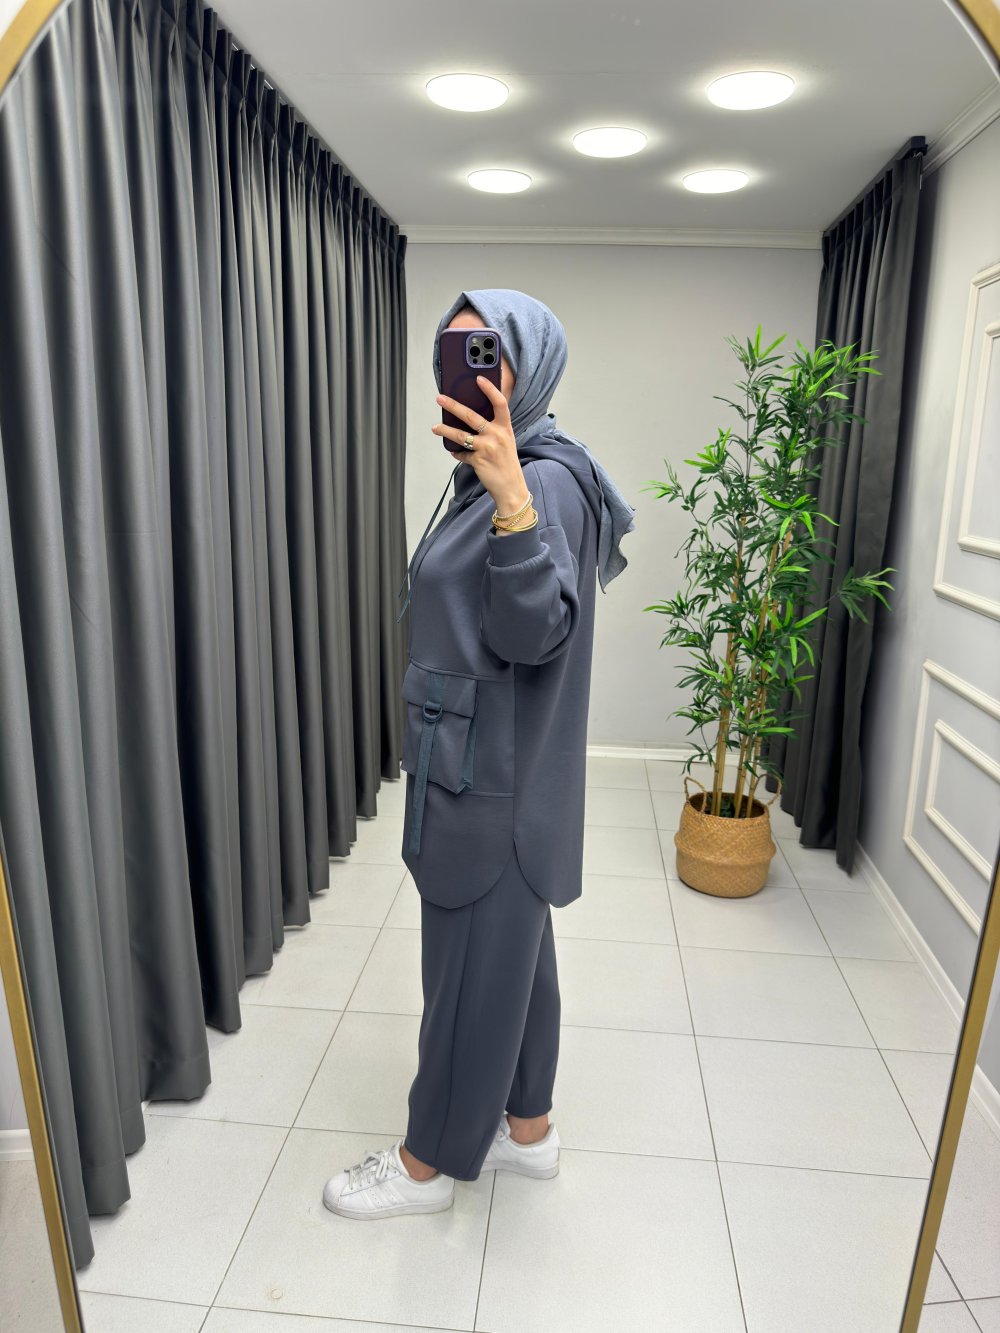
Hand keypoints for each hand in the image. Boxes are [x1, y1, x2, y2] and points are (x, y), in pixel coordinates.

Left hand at [432, 377, 528, 513]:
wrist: (511, 488)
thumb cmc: (507, 464)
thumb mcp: (505, 442)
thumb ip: (493, 430)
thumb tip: (470, 420)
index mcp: (506, 428)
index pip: (500, 403)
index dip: (490, 389)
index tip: (478, 378)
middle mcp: (497, 435)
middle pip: (471, 415)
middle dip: (453, 405)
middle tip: (440, 398)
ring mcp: (487, 448)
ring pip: (460, 435)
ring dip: (445, 430)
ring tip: (435, 427)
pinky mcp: (478, 460)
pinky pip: (462, 454)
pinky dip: (457, 453)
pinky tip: (454, 452)